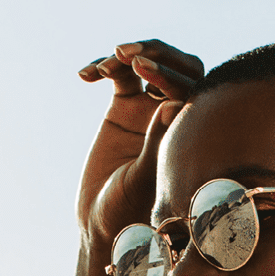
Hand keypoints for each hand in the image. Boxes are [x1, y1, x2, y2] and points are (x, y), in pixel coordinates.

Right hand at [75, 40, 203, 245]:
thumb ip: (155, 143)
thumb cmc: (127, 211)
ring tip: (104, 66)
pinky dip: (104, 67)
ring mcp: (149, 108)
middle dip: (154, 53)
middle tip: (126, 54)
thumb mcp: (140, 180)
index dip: (169, 74)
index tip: (144, 73)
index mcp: (188, 131)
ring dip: (129, 56)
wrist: (101, 222)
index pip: (189, 88)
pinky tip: (85, 76)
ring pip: (148, 63)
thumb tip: (174, 103)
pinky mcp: (124, 107)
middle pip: (176, 64)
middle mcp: (174, 114)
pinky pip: (119, 74)